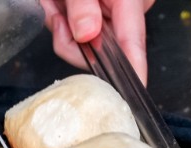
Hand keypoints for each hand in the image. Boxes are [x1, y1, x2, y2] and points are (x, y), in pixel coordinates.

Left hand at [40, 0, 155, 83]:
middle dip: (71, 39)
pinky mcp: (97, 16)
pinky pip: (77, 34)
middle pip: (103, 49)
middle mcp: (126, 8)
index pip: (134, 43)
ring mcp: (112, 14)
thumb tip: (87, 33)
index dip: (133, 70)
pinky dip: (61, 21)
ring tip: (56, 2)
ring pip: (85, 44)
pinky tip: (58, 4)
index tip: (132, 94)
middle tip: (56, 13)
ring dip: (62, 27)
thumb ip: (82, 3)